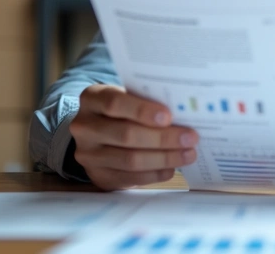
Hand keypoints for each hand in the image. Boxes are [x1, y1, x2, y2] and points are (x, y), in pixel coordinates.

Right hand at [69, 84, 198, 189]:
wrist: (97, 132)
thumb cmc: (122, 109)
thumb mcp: (127, 96)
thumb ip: (147, 100)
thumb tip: (184, 112)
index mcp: (92, 99)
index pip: (115, 103)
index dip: (142, 110)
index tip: (169, 116)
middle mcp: (84, 126)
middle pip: (126, 135)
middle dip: (163, 138)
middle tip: (191, 138)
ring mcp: (88, 154)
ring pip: (130, 160)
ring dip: (164, 158)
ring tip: (188, 154)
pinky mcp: (98, 176)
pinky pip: (130, 178)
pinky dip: (155, 174)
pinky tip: (171, 168)